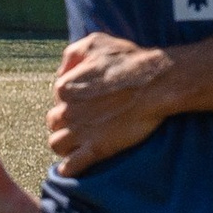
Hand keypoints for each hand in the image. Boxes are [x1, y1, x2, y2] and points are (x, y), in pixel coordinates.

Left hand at [47, 31, 177, 173]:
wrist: (158, 83)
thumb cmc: (129, 60)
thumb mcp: (95, 43)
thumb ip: (71, 55)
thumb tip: (60, 71)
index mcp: (64, 88)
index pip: (56, 99)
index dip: (70, 100)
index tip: (86, 100)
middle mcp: (66, 112)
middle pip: (54, 122)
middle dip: (64, 122)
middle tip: (83, 121)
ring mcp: (81, 132)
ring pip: (57, 144)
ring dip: (64, 144)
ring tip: (76, 143)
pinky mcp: (97, 148)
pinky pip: (71, 165)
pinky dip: (68, 168)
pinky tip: (70, 168)